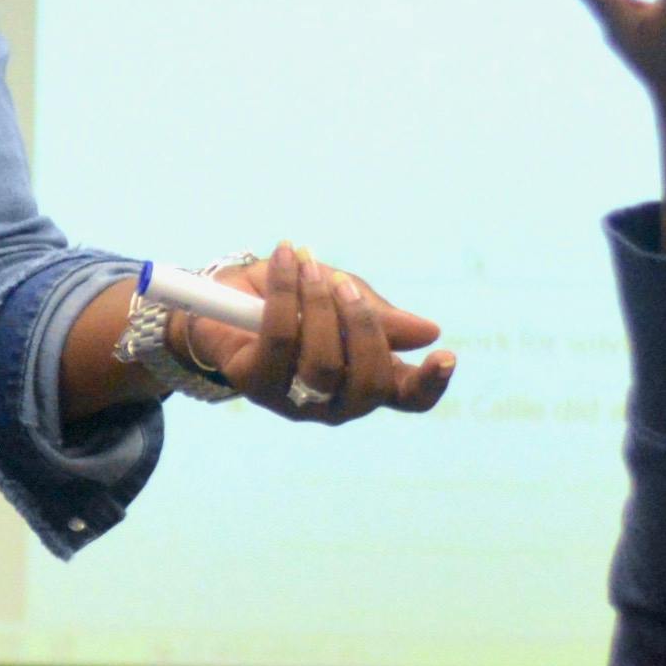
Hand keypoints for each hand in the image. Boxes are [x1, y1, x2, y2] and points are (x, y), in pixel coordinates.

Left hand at [189, 245, 455, 423]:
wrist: (219, 297)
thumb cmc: (290, 299)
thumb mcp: (339, 295)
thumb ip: (375, 312)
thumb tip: (428, 331)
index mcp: (366, 378)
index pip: (408, 397)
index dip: (431, 383)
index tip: (446, 355)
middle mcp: (336, 401)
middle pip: (369, 384)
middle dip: (362, 326)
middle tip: (342, 284)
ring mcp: (295, 401)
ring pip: (323, 365)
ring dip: (318, 306)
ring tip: (308, 267)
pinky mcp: (256, 386)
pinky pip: (279, 343)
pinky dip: (284, 296)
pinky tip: (285, 264)